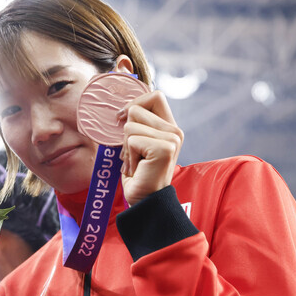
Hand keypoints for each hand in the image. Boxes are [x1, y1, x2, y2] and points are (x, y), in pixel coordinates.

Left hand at [118, 90, 183, 205]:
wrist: (144, 200)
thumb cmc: (137, 173)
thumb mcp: (134, 143)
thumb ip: (134, 123)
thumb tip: (121, 102)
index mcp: (169, 126)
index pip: (154, 95)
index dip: (134, 101)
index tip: (121, 118)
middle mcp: (175, 130)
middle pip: (135, 109)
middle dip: (125, 132)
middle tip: (132, 153)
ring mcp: (172, 138)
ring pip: (130, 125)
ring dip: (125, 147)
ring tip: (135, 162)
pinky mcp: (164, 148)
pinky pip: (131, 139)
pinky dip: (128, 156)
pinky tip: (137, 168)